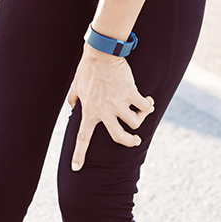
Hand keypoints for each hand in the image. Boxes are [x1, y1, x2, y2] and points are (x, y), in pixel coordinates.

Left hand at [66, 45, 154, 170]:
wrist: (101, 53)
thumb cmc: (88, 69)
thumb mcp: (76, 85)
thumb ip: (73, 98)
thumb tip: (71, 107)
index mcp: (90, 111)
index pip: (82, 137)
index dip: (78, 154)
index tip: (75, 168)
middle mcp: (104, 111)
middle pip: (119, 137)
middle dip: (129, 142)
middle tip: (134, 140)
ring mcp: (118, 103)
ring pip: (135, 123)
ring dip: (140, 118)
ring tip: (142, 110)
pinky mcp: (131, 93)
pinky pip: (145, 107)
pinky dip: (149, 105)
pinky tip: (148, 100)